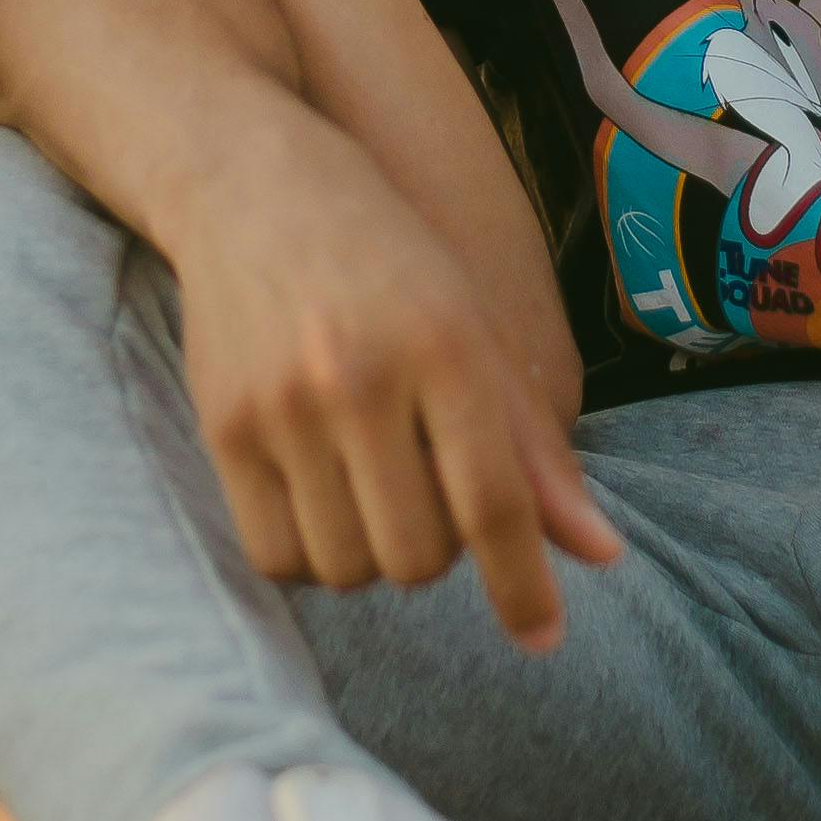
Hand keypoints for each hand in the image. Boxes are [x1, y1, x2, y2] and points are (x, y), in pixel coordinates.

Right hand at [168, 103, 621, 652]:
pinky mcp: (221, 427)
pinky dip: (311, 558)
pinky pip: (277, 557)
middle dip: (438, 555)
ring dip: (373, 556)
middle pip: (418, 556)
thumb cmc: (386, 256)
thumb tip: (599, 555)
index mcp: (444, 345)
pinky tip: (323, 504)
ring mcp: (284, 407)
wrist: (253, 184)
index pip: (495, 503)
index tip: (544, 636)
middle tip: (430, 500)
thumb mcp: (474, 324)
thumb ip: (532, 448)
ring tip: (374, 491)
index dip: (524, 585)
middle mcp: (362, 378)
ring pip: (348, 568)